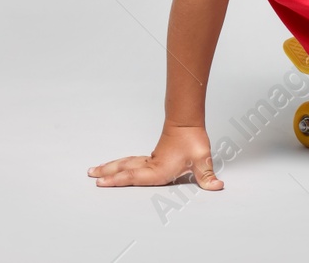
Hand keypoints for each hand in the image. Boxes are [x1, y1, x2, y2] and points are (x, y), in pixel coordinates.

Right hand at [88, 123, 222, 189]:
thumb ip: (207, 175)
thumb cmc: (192, 140)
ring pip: (126, 164)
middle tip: (90, 175)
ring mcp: (150, 160)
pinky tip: (116, 166)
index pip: (134, 177)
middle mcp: (150, 166)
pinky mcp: (152, 156)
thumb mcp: (202, 159)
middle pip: (125, 169)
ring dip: (110, 167)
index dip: (117, 181)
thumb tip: (217, 186)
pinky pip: (131, 161)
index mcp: (158, 170)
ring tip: (95, 170)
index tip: (101, 182)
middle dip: (107, 173)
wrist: (188, 122)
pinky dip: (120, 164)